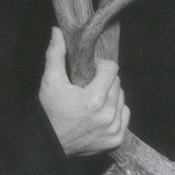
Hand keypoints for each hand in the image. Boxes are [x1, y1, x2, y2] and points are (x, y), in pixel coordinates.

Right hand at [39, 27, 129, 156]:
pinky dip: (116, 112)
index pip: (112, 69)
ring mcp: (114, 128)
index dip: (101, 66)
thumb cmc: (49, 111)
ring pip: (122, 99)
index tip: (90, 70)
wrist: (49, 144)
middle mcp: (108, 115)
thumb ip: (56, 54)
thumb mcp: (50, 82)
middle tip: (90, 86)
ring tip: (94, 100)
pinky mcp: (116, 139)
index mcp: (94, 99)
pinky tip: (100, 113)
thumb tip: (57, 30)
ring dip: (111, 96)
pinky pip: (125, 115)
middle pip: (117, 84)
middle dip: (105, 81)